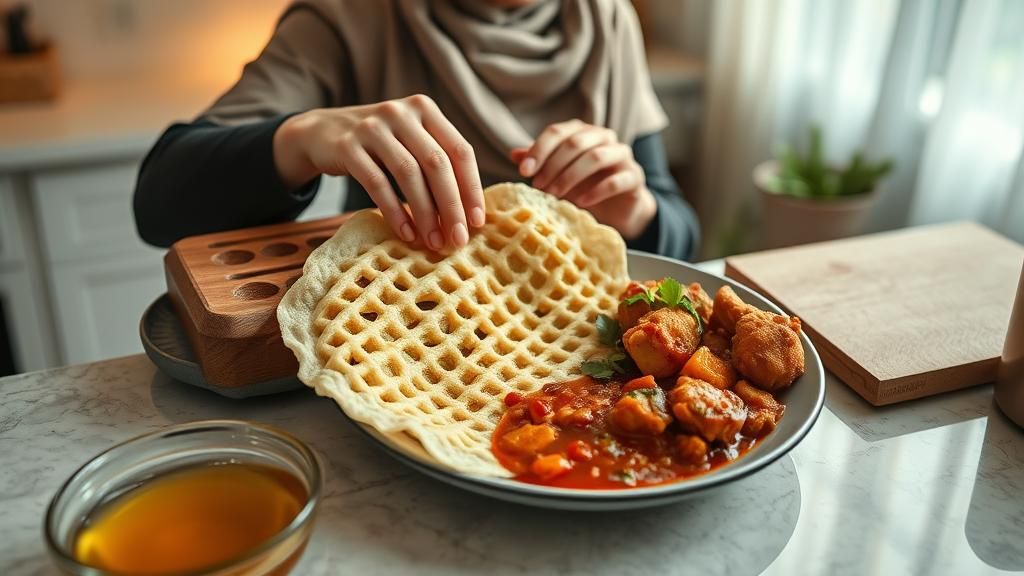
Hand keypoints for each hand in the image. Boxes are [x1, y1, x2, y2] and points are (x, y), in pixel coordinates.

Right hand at [273, 95, 483, 249]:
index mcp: (425, 109)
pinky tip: (406, 232)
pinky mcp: (347, 146)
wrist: (320, 132)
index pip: (460, 150)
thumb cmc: (377, 145)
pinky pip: (377, 183)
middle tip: (458, 239)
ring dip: (425, 213)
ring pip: (409, 173)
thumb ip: (436, 163)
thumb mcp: (409, 141)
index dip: (472, 188)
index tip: (478, 222)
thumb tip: (468, 214)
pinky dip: (395, 211)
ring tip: (433, 242)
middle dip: (451, 206)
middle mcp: (401, 112)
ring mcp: (372, 127)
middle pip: (437, 163)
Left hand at [511, 120, 656, 239]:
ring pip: (596, 157)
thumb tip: (514, 154)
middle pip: (576, 142)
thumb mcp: (558, 175)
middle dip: (553, 165)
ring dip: (571, 176)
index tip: (524, 171)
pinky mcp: (634, 176)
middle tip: (538, 187)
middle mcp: (603, 137)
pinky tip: (580, 202)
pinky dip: (596, 191)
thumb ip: (540, 163)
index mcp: (582, 132)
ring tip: (555, 195)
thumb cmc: (585, 186)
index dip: (539, 150)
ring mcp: (622, 155)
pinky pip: (616, 180)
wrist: (619, 208)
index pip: (558, 132)